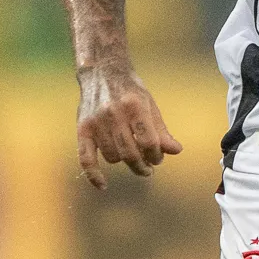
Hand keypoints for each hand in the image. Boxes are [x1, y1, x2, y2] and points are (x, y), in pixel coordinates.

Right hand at [75, 66, 181, 187]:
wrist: (101, 72)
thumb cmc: (130, 90)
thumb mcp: (149, 105)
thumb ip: (161, 130)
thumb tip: (176, 151)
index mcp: (134, 106)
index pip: (149, 142)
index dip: (156, 155)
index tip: (158, 157)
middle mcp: (113, 114)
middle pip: (130, 153)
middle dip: (143, 166)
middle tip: (148, 168)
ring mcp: (96, 122)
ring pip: (113, 157)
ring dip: (124, 162)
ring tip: (132, 157)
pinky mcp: (82, 129)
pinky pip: (86, 158)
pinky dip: (94, 175)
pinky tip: (103, 186)